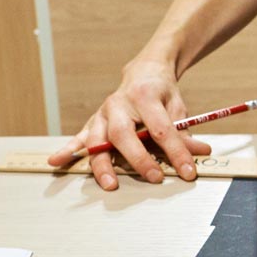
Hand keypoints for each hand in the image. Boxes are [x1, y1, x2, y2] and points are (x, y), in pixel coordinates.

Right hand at [47, 57, 212, 191]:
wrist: (144, 72)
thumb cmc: (161, 92)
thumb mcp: (178, 108)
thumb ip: (185, 132)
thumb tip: (200, 154)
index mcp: (144, 96)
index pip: (161, 128)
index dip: (176, 152)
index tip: (187, 172)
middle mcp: (119, 103)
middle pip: (123, 134)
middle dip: (138, 159)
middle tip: (153, 177)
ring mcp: (103, 113)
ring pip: (98, 139)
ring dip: (102, 164)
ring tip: (109, 184)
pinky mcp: (94, 121)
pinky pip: (79, 137)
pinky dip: (68, 151)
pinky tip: (56, 162)